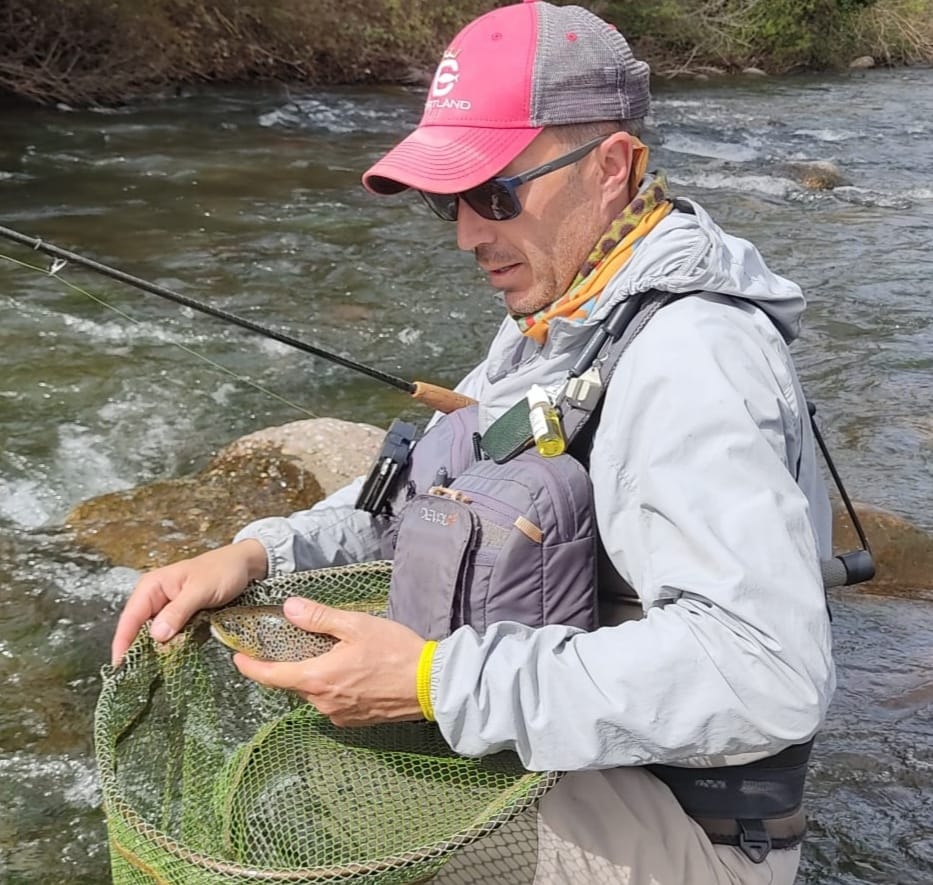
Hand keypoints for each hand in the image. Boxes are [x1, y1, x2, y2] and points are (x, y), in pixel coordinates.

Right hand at [110, 539, 267, 666]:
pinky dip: (173, 646)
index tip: (120, 668)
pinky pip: (172, 635)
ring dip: (158, 650)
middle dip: (140, 651)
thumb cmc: (222, 571)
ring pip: (156, 635)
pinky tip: (175, 659)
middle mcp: (155, 598)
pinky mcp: (182, 617)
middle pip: (139, 629)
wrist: (244, 564)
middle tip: (140, 676)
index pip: (130, 619)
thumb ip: (178, 611)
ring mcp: (168, 608)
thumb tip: (155, 636)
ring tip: (157, 671)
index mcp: (152, 587)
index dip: (123, 643)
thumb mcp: (200, 590)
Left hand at [234, 596, 426, 726]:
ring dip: (314, 677)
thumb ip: (319, 618)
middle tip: (291, 646)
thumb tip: (288, 608)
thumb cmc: (395, 651)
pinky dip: (332, 688)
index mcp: (318, 678)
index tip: (238, 658)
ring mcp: (339, 715)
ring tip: (328, 656)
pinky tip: (350, 673)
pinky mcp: (355, 722)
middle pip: (293, 684)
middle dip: (288, 667)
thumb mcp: (356, 626)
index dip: (251, 668)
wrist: (432, 685)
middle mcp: (322, 703)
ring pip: (314, 694)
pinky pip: (332, 703)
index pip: (272, 676)